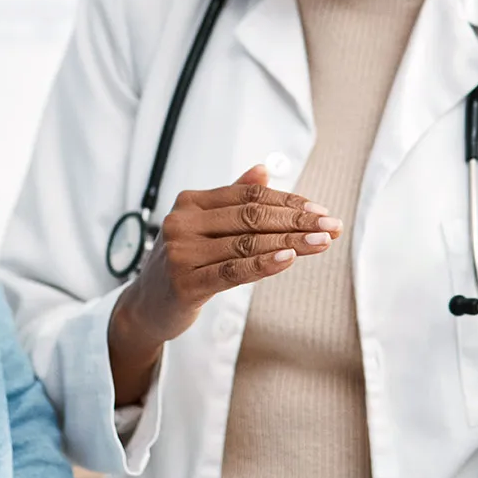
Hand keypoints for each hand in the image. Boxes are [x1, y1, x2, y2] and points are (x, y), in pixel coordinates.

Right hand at [108, 165, 340, 403]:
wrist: (147, 306)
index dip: (288, 201)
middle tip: (331, 226)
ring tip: (322, 242)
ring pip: (246, 243)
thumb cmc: (184, 264)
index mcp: (190, 202)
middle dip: (297, 221)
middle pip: (250, 217)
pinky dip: (263, 264)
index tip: (319, 210)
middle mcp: (182, 222)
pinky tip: (289, 259)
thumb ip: (231, 199)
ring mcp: (181, 252)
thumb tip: (263, 171)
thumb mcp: (204, 227)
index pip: (248, 196)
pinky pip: (233, 271)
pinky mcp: (185, 283)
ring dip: (291, 243)